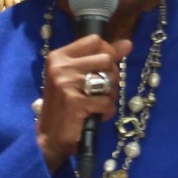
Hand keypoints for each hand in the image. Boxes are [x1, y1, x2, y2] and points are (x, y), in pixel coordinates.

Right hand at [37, 33, 130, 171]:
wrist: (50, 136)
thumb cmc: (65, 105)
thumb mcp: (78, 76)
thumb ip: (100, 58)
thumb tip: (127, 43)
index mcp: (59, 56)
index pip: (95, 41)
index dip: (108, 53)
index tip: (104, 69)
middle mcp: (60, 66)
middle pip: (106, 58)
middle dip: (111, 76)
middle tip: (101, 91)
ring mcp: (66, 83)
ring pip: (109, 80)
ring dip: (110, 95)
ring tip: (98, 104)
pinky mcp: (74, 102)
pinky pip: (106, 102)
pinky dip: (106, 112)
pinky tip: (96, 116)